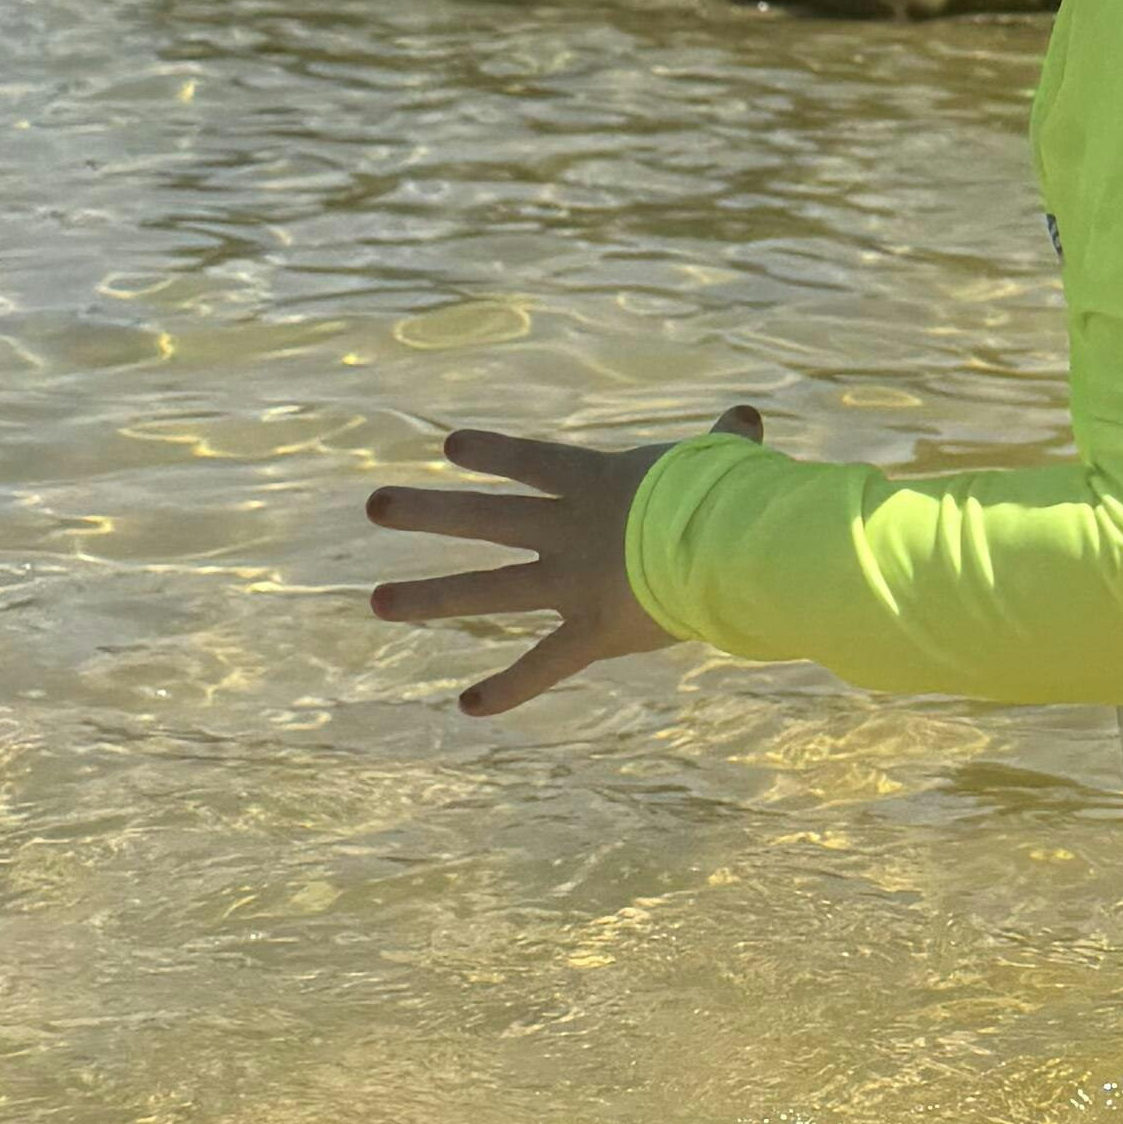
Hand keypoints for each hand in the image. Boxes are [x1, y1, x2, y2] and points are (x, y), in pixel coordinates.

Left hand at [364, 411, 757, 720]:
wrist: (725, 546)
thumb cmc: (730, 496)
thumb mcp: (723, 460)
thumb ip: (728, 439)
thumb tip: (748, 417)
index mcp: (595, 483)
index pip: (529, 460)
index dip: (490, 452)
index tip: (449, 447)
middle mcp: (568, 531)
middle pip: (484, 519)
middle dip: (427, 513)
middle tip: (374, 506)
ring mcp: (572, 582)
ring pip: (488, 589)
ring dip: (429, 596)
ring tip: (376, 602)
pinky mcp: (592, 631)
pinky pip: (543, 665)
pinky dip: (508, 688)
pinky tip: (466, 706)